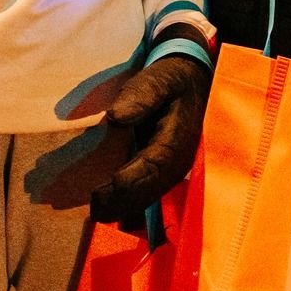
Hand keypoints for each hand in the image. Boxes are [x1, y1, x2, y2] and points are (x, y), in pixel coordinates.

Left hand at [88, 43, 210, 223]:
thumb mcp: (160, 78)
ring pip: (151, 194)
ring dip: (126, 206)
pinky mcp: (167, 169)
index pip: (156, 163)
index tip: (112, 184)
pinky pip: (151, 191)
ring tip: (98, 212)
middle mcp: (179, 158)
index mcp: (178, 137)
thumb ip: (141, 94)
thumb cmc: (172, 80)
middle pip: (152, 186)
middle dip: (124, 200)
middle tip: (96, 208)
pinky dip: (132, 202)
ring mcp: (175, 167)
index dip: (134, 177)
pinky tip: (112, 208)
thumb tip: (115, 116)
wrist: (194, 83)